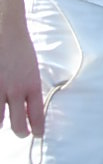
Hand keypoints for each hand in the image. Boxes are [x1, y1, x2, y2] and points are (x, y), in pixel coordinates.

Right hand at [0, 18, 43, 137]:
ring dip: (1, 122)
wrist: (6, 30)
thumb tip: (30, 108)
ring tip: (4, 119)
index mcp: (32, 84)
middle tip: (22, 132)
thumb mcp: (32, 68)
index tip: (38, 133)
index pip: (37, 115)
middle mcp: (15, 90)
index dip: (38, 129)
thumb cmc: (20, 48)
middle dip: (21, 132)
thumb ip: (30, 88)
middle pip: (18, 126)